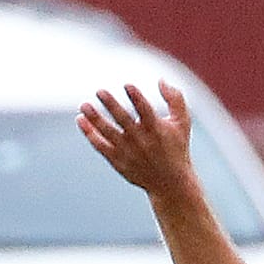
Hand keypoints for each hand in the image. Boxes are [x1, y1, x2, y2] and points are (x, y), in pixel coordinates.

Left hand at [78, 80, 197, 197]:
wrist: (170, 183)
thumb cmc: (176, 147)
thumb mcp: (183, 123)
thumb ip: (175, 99)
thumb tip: (161, 80)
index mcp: (157, 129)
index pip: (145, 110)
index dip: (136, 97)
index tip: (127, 85)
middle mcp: (141, 140)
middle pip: (123, 119)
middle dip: (111, 104)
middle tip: (100, 91)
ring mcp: (128, 152)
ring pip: (107, 132)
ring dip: (94, 118)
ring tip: (84, 105)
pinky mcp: (118, 161)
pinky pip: (100, 145)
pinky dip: (89, 133)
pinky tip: (81, 119)